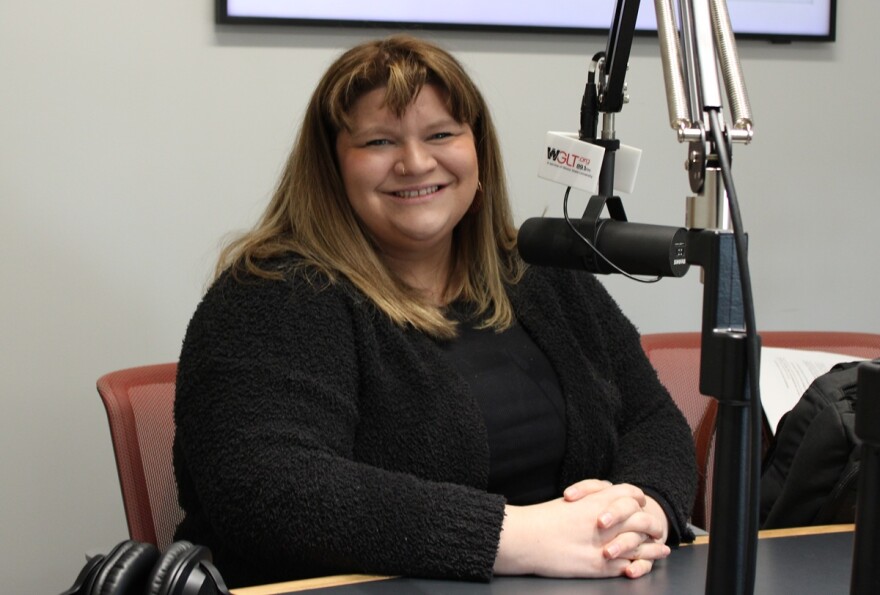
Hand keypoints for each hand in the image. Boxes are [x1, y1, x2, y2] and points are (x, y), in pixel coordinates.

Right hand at [494, 481, 669, 578]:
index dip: (638, 499)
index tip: (641, 504)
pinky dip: (640, 565)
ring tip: (661, 548)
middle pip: (641, 519)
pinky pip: (628, 565)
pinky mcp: (601, 565)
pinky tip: (644, 565)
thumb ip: (590, 500)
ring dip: (653, 547)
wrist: (528, 538)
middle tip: (656, 528)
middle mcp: (607, 520)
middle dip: (652, 524)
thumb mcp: (570, 502)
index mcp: (598, 501)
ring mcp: (606, 543)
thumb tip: (601, 502)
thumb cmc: (542, 520)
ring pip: (640, 543)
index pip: (630, 494)